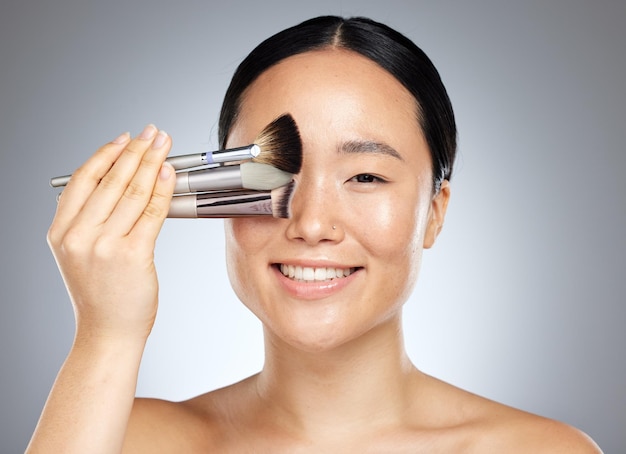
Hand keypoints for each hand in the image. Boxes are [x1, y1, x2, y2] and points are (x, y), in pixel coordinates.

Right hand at [47, 125, 175, 342]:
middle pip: (110, 181)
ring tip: (163, 145)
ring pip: (131, 192)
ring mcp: (103, 246)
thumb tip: (118, 181)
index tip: (125, 138)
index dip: (106, 154)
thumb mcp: (80, 254)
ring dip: (151, 163)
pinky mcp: (131, 255)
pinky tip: (168, 173)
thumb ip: (89, 220)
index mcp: (61, 232)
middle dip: (135, 151)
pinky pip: (151, 213)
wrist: (107, 334)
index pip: (83, 180)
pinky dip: (161, 189)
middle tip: (152, 133)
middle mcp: (77, 236)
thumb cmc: (100, 295)